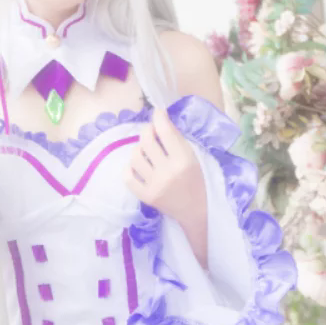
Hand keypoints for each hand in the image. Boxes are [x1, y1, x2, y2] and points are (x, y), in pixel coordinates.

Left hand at [125, 108, 207, 264]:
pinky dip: (130, 168)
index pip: (165, 131)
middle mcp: (167, 172)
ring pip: (135, 156)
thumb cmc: (197, 181)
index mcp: (184, 160)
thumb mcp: (193, 157)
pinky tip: (138, 166)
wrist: (196, 211)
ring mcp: (154, 185)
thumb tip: (160, 119)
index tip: (157, 112)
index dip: (158, 117)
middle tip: (151, 131)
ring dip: (139, 148)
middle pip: (147, 141)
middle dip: (147, 130)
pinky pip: (128, 176)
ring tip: (146, 150)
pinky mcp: (145, 196)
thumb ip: (177, 140)